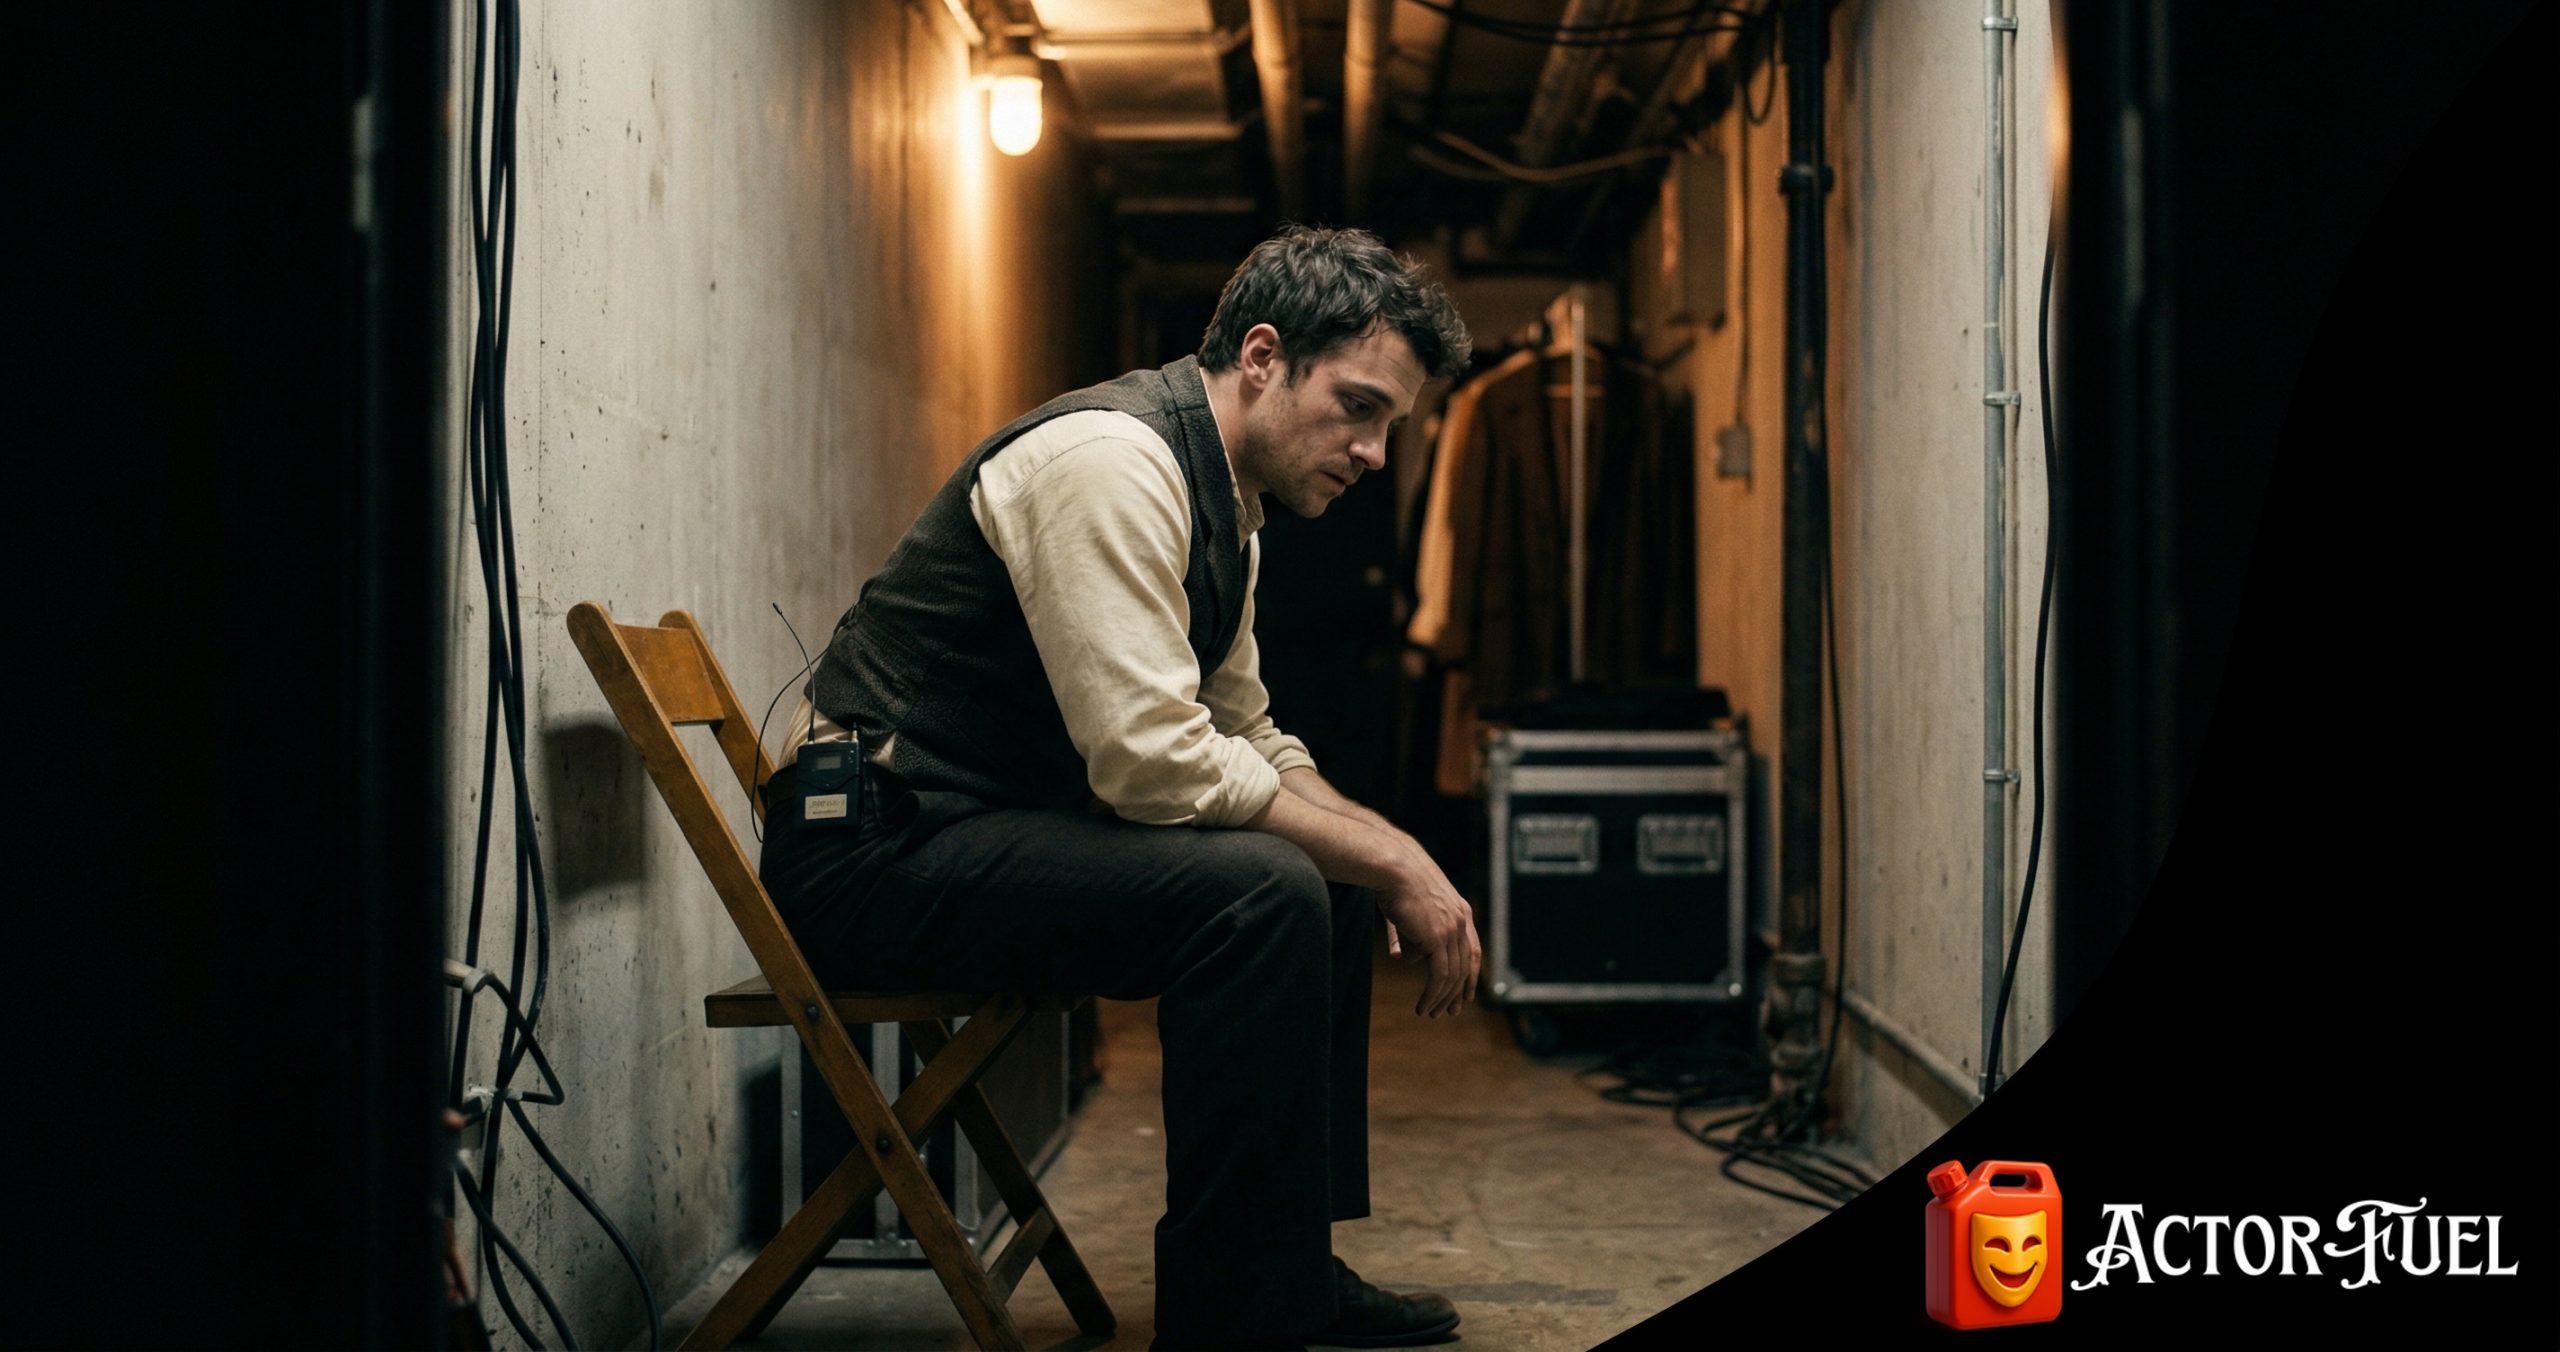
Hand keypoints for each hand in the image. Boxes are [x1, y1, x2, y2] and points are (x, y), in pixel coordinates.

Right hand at [1377, 857, 1480, 1018]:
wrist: (1392, 867)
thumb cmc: (1394, 882)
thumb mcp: (1407, 909)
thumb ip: (1407, 934)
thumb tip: (1400, 957)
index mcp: (1460, 910)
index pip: (1474, 950)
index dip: (1471, 974)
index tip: (1466, 995)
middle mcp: (1460, 921)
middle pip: (1465, 966)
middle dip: (1457, 993)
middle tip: (1448, 1012)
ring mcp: (1451, 930)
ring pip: (1452, 975)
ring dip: (1442, 998)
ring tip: (1430, 1013)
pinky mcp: (1436, 939)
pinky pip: (1439, 976)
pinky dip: (1432, 995)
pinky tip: (1423, 1005)